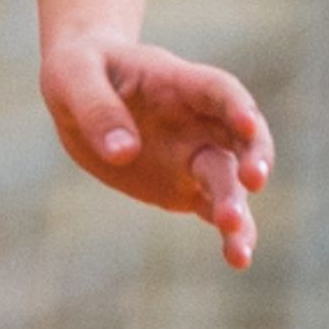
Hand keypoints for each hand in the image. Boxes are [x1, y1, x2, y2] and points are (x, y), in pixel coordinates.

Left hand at [47, 32, 272, 267]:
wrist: (81, 91)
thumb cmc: (82, 69)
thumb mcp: (74, 76)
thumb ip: (98, 109)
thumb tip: (124, 152)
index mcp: (179, 82)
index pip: (218, 90)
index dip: (236, 105)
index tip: (247, 124)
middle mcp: (199, 121)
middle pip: (240, 137)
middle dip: (253, 156)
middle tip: (253, 182)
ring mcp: (195, 155)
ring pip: (230, 182)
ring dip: (240, 211)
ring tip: (240, 251)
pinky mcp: (184, 187)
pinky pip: (212, 208)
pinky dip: (228, 232)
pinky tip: (237, 258)